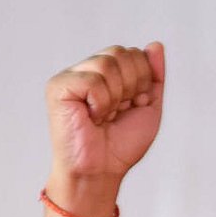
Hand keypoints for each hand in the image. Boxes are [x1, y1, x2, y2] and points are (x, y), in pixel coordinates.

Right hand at [44, 43, 164, 209]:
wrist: (102, 171)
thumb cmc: (121, 146)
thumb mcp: (149, 109)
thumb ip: (154, 77)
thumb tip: (156, 45)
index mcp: (109, 74)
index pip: (134, 54)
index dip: (142, 82)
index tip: (132, 106)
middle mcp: (89, 70)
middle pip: (121, 53)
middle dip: (131, 87)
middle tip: (118, 112)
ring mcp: (72, 77)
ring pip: (107, 63)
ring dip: (115, 97)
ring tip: (104, 116)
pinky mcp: (59, 87)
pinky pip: (92, 80)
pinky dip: (101, 103)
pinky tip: (92, 117)